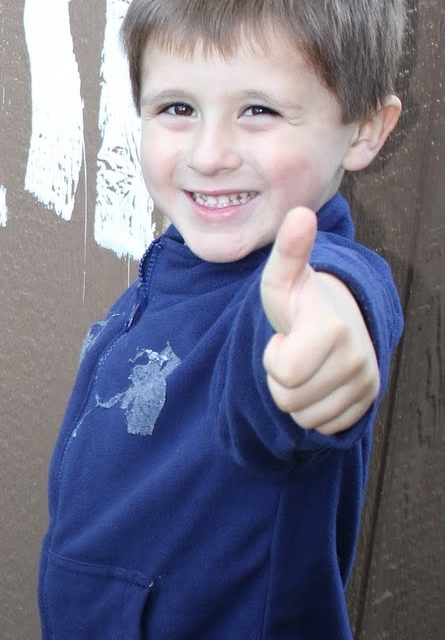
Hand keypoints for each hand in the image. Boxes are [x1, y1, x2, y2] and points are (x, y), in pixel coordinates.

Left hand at [261, 208, 378, 433]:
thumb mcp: (284, 279)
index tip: (284, 336)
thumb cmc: (299, 301)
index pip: (283, 374)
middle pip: (289, 400)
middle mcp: (358, 358)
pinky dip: (313, 408)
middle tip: (294, 351)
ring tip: (306, 364)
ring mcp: (366, 384)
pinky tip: (318, 381)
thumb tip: (300, 213)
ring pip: (303, 417)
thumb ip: (288, 252)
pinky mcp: (366, 403)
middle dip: (281, 378)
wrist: (337, 318)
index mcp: (334, 328)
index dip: (273, 357)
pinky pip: (321, 426)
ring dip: (295, 395)